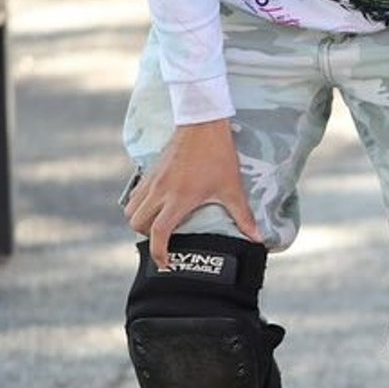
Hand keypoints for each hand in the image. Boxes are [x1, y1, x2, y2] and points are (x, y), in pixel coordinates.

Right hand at [123, 119, 259, 268]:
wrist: (202, 123)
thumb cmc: (218, 156)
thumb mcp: (232, 188)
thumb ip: (243, 215)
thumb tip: (257, 238)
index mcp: (178, 199)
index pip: (158, 233)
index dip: (159, 252)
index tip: (165, 263)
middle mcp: (160, 192)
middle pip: (137, 224)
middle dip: (147, 237)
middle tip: (164, 240)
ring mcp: (151, 181)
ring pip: (131, 210)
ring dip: (140, 221)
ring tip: (158, 224)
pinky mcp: (149, 172)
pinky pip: (134, 195)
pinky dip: (139, 205)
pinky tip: (156, 205)